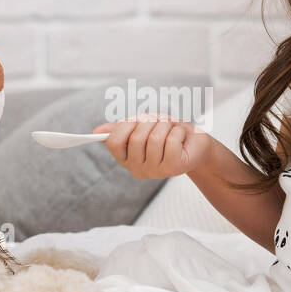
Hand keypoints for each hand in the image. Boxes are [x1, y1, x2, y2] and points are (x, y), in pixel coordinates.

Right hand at [91, 113, 214, 180]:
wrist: (194, 142)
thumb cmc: (166, 132)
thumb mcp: (141, 125)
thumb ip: (120, 128)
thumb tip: (96, 131)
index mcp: (126, 159)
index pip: (114, 142)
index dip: (124, 126)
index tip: (136, 120)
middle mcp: (138, 169)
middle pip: (135, 138)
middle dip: (150, 122)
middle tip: (160, 122)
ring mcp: (155, 171)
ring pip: (154, 139)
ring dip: (166, 125)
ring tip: (171, 128)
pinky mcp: (173, 168)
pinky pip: (170, 142)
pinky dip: (177, 131)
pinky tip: (181, 136)